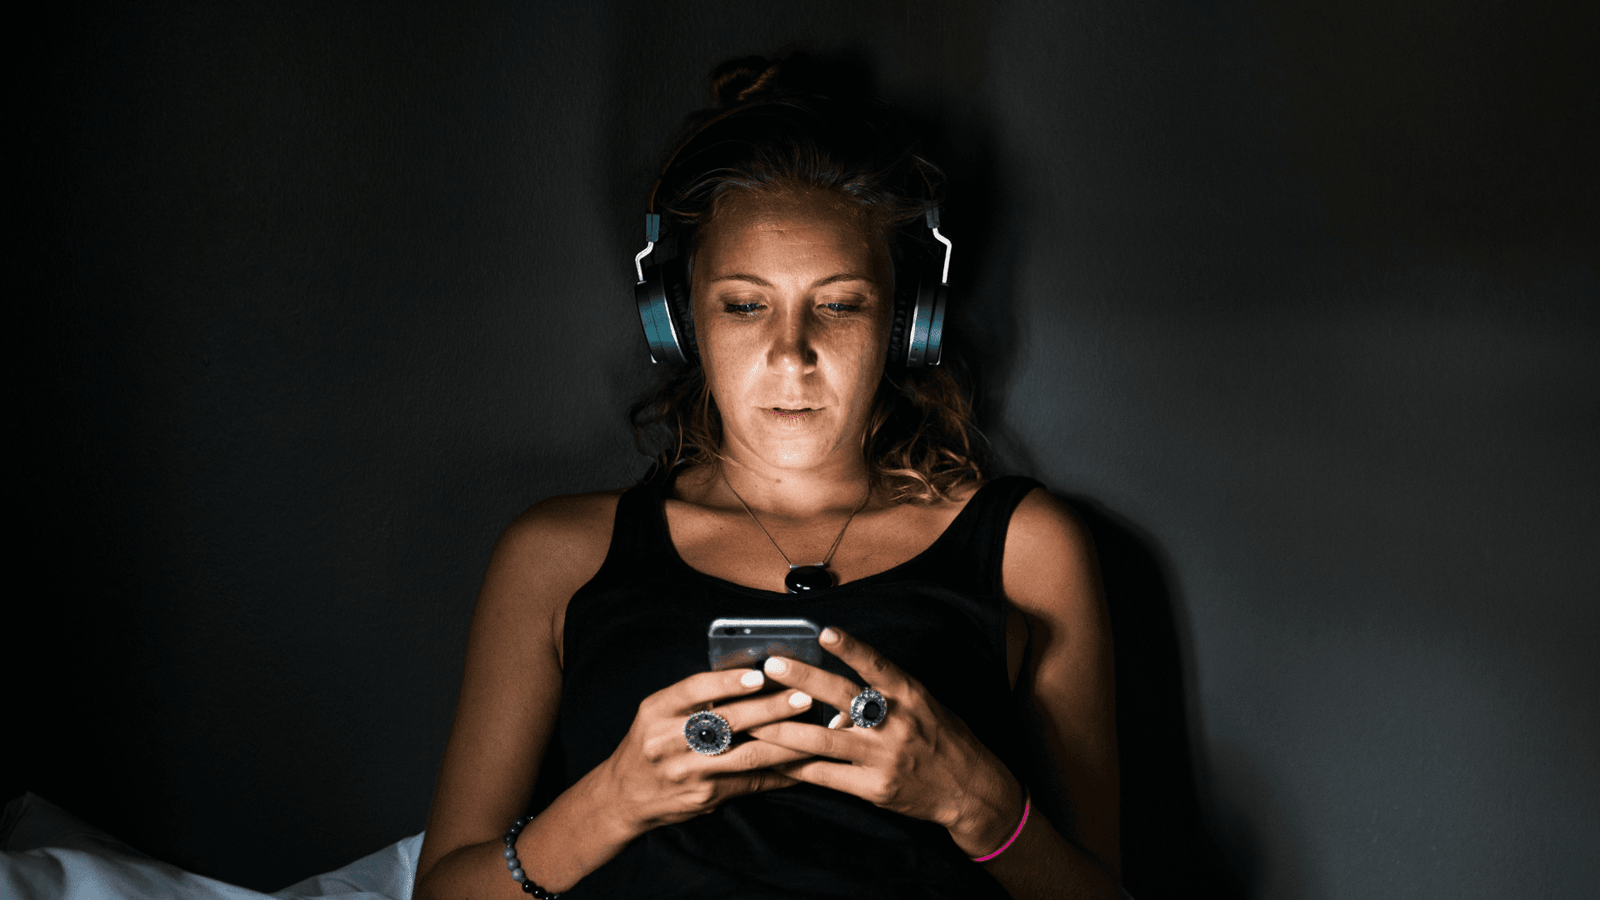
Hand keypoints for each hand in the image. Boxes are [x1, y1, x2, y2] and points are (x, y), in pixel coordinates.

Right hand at [598, 667, 815, 835]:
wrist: (624, 795)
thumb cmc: (650, 743)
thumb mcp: (658, 712)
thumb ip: (694, 698)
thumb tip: (753, 678)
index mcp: (656, 711)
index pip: (694, 690)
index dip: (728, 682)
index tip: (759, 675)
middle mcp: (668, 741)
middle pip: (725, 722)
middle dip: (769, 709)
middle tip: (802, 697)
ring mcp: (687, 772)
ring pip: (745, 756)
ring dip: (783, 743)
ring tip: (812, 729)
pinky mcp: (704, 796)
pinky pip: (749, 782)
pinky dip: (779, 772)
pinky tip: (803, 764)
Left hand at [748, 627, 1023, 856]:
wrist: (970, 790)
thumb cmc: (943, 739)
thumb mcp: (922, 706)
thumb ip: (883, 697)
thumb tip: (833, 703)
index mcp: (910, 696)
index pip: (877, 666)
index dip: (850, 648)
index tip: (824, 632)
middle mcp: (896, 723)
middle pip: (841, 697)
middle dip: (802, 680)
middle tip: (770, 666)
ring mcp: (884, 758)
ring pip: (822, 741)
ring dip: (783, 731)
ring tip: (753, 721)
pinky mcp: (875, 788)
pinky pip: (827, 776)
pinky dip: (798, 768)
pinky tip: (774, 761)